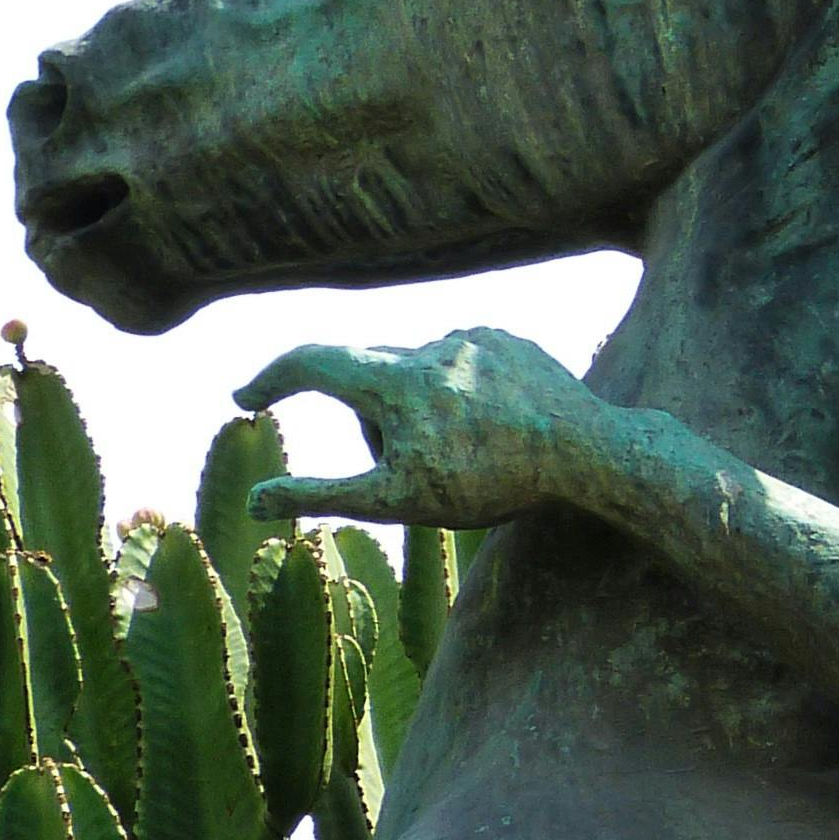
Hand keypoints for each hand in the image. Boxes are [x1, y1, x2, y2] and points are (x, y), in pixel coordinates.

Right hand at [231, 330, 608, 529]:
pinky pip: (462, 368)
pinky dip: (462, 397)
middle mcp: (430, 344)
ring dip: (422, 412)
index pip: (311, 361)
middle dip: (371, 424)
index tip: (247, 398)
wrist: (590, 455)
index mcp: (395, 377)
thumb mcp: (399, 500)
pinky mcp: (510, 340)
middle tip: (412, 466)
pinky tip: (499, 430)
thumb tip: (254, 502)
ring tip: (473, 453)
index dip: (272, 379)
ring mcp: (474, 337)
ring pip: (419, 375)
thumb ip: (322, 495)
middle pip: (368, 379)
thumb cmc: (493, 483)